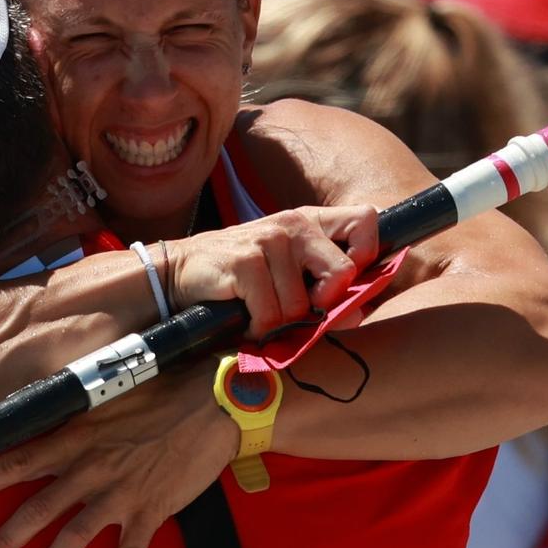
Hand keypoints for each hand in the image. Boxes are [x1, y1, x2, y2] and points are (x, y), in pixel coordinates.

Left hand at [0, 382, 237, 547]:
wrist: (215, 401)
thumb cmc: (166, 389)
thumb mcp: (112, 392)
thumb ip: (81, 412)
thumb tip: (55, 416)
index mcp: (79, 437)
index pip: (21, 460)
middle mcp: (93, 467)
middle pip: (40, 507)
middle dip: (9, 536)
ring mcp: (122, 491)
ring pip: (77, 533)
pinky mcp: (153, 509)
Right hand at [166, 205, 379, 338]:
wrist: (180, 273)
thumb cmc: (242, 278)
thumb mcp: (288, 271)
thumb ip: (324, 286)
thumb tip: (357, 314)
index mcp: (310, 221)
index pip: (366, 220)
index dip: (367, 255)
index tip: (343, 283)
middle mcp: (294, 224)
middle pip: (343, 272)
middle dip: (323, 304)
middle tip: (294, 309)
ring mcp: (270, 240)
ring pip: (302, 305)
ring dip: (280, 321)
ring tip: (260, 309)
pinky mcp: (246, 262)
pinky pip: (271, 314)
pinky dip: (257, 327)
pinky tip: (245, 316)